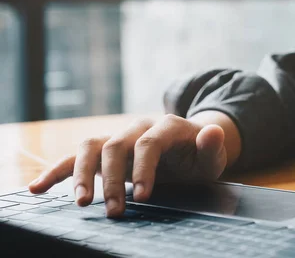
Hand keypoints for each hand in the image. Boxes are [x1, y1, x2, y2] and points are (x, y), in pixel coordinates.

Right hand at [28, 111, 240, 216]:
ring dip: (83, 174)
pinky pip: (75, 156)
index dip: (144, 169)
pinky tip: (38, 188)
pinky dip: (56, 170)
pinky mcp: (105, 150)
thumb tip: (213, 132)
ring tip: (83, 203)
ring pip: (92, 146)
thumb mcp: (212, 156)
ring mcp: (119, 137)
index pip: (149, 142)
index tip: (144, 198)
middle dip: (114, 179)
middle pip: (117, 145)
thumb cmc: (199, 156)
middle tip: (116, 211)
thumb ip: (212, 146)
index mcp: (166, 126)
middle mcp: (138, 127)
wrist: (189, 148)